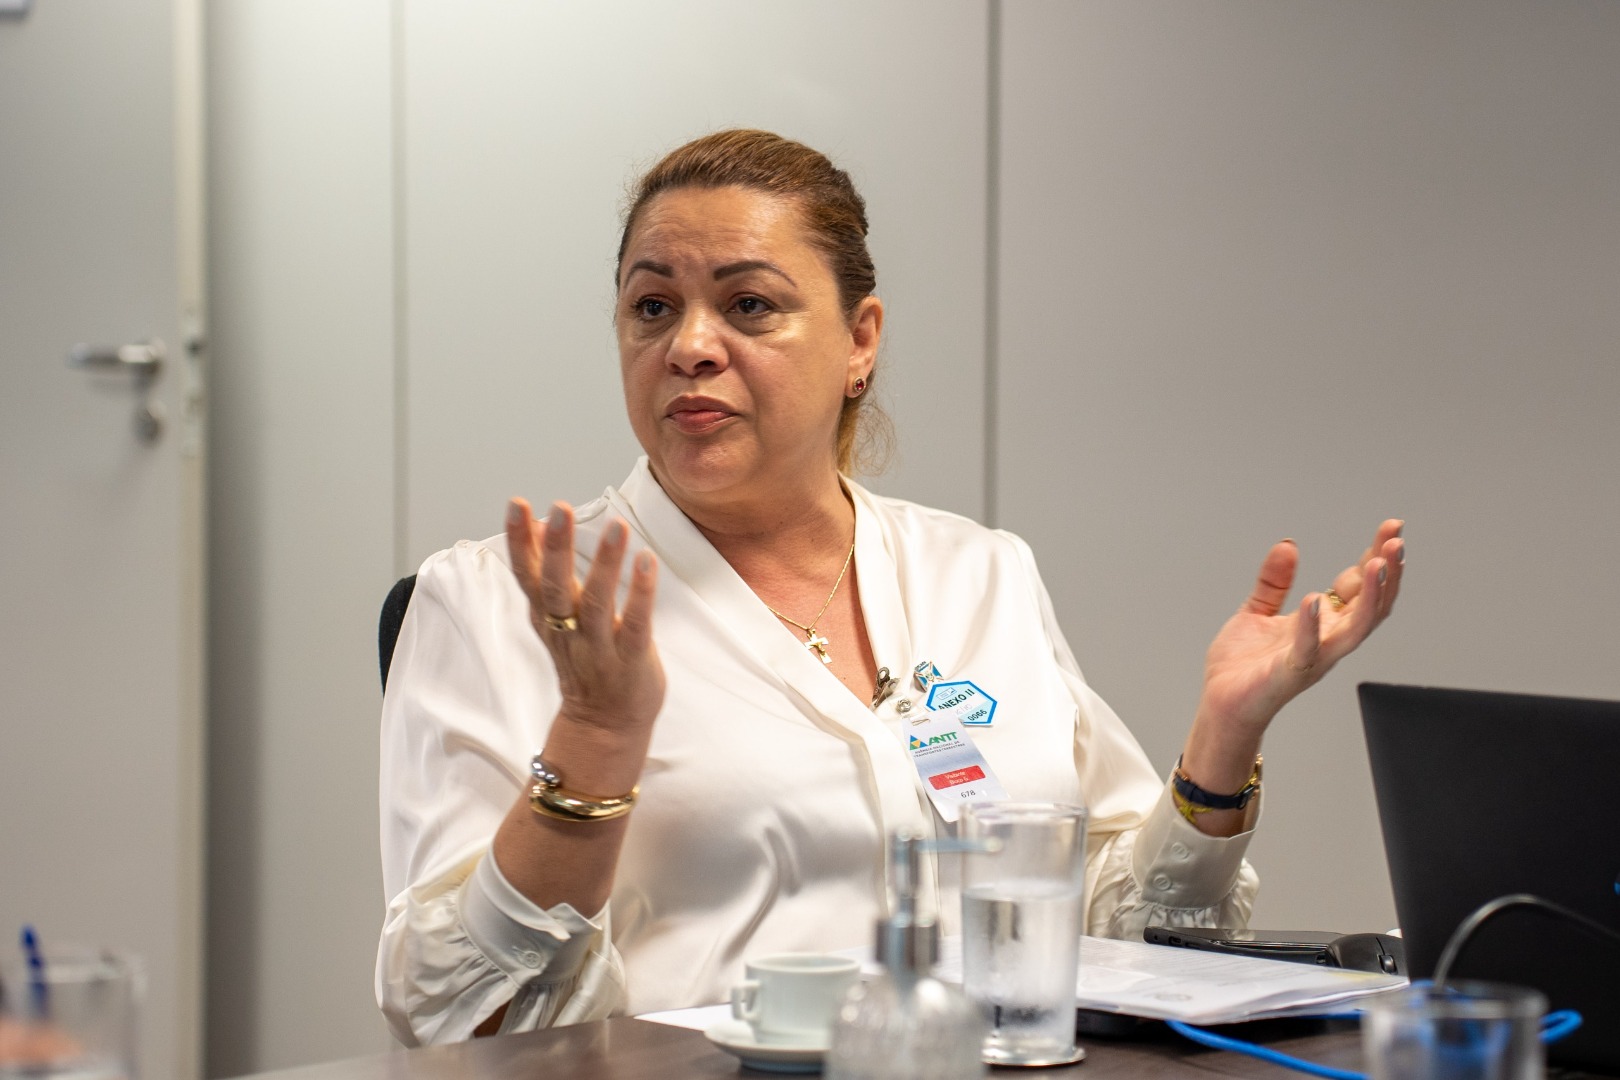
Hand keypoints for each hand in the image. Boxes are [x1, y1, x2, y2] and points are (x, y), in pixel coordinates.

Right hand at [505, 498, 664, 735]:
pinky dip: (640, 593)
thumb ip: (546, 574)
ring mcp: (598, 647)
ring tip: (616, 525)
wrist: (604, 726)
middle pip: (554, 588)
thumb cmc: (583, 660)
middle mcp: (567, 631)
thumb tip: (537, 523)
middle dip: (554, 548)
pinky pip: (635, 624)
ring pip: (596, 603)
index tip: (516, 504)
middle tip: (560, 507)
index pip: (526, 575)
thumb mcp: (554, 618)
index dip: (519, 541)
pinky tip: (647, 560)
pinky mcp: (630, 659)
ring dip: (605, 563)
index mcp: (546, 618)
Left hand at [1194, 520, 1405, 753]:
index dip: (1376, 558)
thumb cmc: (1243, 665)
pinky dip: (1312, 626)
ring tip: (1377, 563)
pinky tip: (1314, 600)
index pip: (1359, 588)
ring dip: (1370, 596)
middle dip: (1387, 571)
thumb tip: (1288, 545)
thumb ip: (1274, 581)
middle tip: (1396, 537)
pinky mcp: (1290, 672)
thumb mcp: (1257, 611)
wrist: (1221, 703)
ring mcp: (1314, 657)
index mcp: (1324, 625)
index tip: (1389, 528)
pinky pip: (1308, 650)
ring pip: (1357, 628)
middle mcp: (1329, 641)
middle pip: (1372, 605)